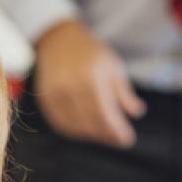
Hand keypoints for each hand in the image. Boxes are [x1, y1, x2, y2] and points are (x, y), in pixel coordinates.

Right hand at [33, 21, 146, 147]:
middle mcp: (71, 86)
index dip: (116, 130)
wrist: (60, 40)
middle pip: (90, 123)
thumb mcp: (114, 67)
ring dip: (92, 136)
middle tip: (119, 140)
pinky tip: (86, 132)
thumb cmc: (92, 54)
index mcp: (91, 77)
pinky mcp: (45, 98)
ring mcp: (55, 93)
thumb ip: (124, 92)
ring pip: (75, 126)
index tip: (128, 140)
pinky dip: (74, 132)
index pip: (105, 113)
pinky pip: (60, 123)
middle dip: (107, 136)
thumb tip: (136, 113)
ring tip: (106, 136)